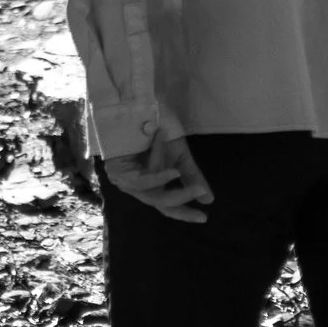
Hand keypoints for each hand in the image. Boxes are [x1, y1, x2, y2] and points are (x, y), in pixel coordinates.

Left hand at [98, 130, 213, 224]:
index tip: (204, 217)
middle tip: (201, 191)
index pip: (167, 205)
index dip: (184, 213)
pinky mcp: (118, 173)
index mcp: (150, 185)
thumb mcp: (178, 157)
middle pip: (160, 202)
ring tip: (184, 173)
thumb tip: (209, 200)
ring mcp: (125, 181)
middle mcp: (137, 187)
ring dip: (170, 182)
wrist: (138, 108)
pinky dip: (159, 177)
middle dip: (183, 198)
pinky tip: (173, 172)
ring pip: (152, 193)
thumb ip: (191, 177)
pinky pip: (141, 182)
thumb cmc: (156, 132)